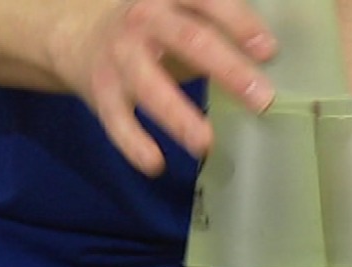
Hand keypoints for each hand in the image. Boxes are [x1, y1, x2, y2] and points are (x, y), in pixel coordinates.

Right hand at [51, 0, 277, 174]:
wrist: (75, 34)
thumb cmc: (153, 28)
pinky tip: (155, 164)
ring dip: (179, 117)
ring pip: (150, 87)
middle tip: (261, 99)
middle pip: (189, 41)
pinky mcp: (102, 92)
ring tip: (206, 144)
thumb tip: (276, 62)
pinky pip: (117, 121)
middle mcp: (144, 20)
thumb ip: (221, 30)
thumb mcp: (183, 14)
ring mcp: (120, 57)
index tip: (268, 51)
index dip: (240, 23)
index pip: (209, 1)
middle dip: (227, 70)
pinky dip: (134, 145)